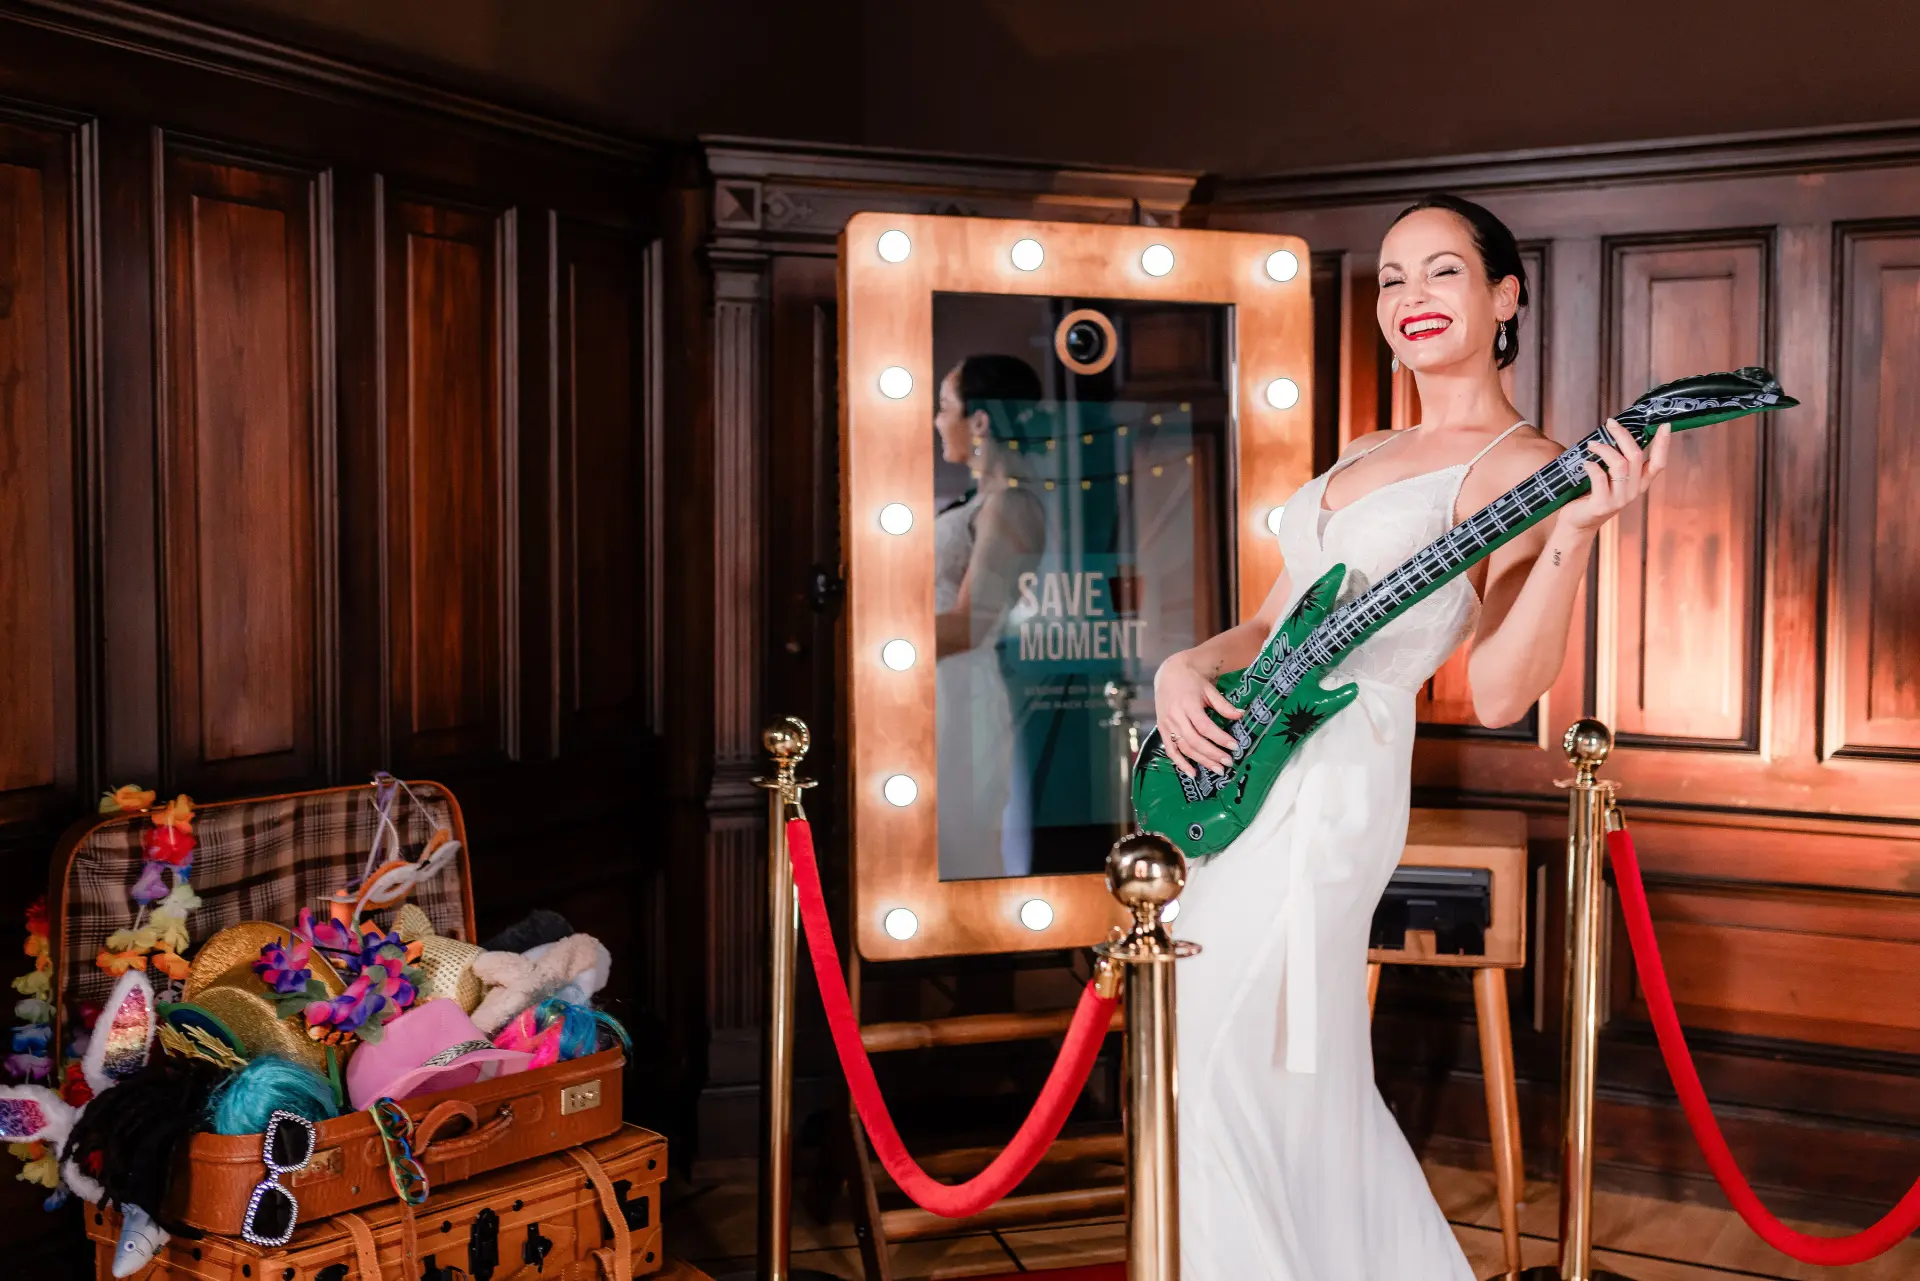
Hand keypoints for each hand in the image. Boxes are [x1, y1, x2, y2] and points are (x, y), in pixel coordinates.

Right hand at [1152, 650, 1241, 776]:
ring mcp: (1167, 724)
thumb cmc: (1191, 681)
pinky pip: (1170, 750)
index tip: (1234, 746)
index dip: (1220, 738)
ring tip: (1217, 769)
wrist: (1169, 673)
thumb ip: (1223, 705)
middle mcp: (1175, 716)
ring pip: (1184, 748)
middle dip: (1212, 754)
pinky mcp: (1162, 729)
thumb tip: (1241, 716)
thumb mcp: (1209, 689)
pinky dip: (1180, 763)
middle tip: (1228, 763)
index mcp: (1188, 704)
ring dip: (1201, 761)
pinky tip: (1192, 773)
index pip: (1205, 726)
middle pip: (1194, 741)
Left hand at [1558, 419, 1670, 534]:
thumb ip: (1619, 460)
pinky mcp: (1601, 505)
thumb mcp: (1612, 477)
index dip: (1663, 444)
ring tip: (1591, 444)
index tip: (1664, 425)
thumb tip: (1617, 430)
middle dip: (1623, 435)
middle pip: (1636, 456)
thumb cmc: (1593, 494)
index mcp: (1640, 483)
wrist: (1577, 522)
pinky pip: (1600, 478)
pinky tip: (1586, 463)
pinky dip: (1592, 466)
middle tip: (1610, 423)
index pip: (1659, 462)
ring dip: (1604, 449)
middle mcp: (1633, 491)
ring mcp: (1619, 499)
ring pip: (1620, 465)